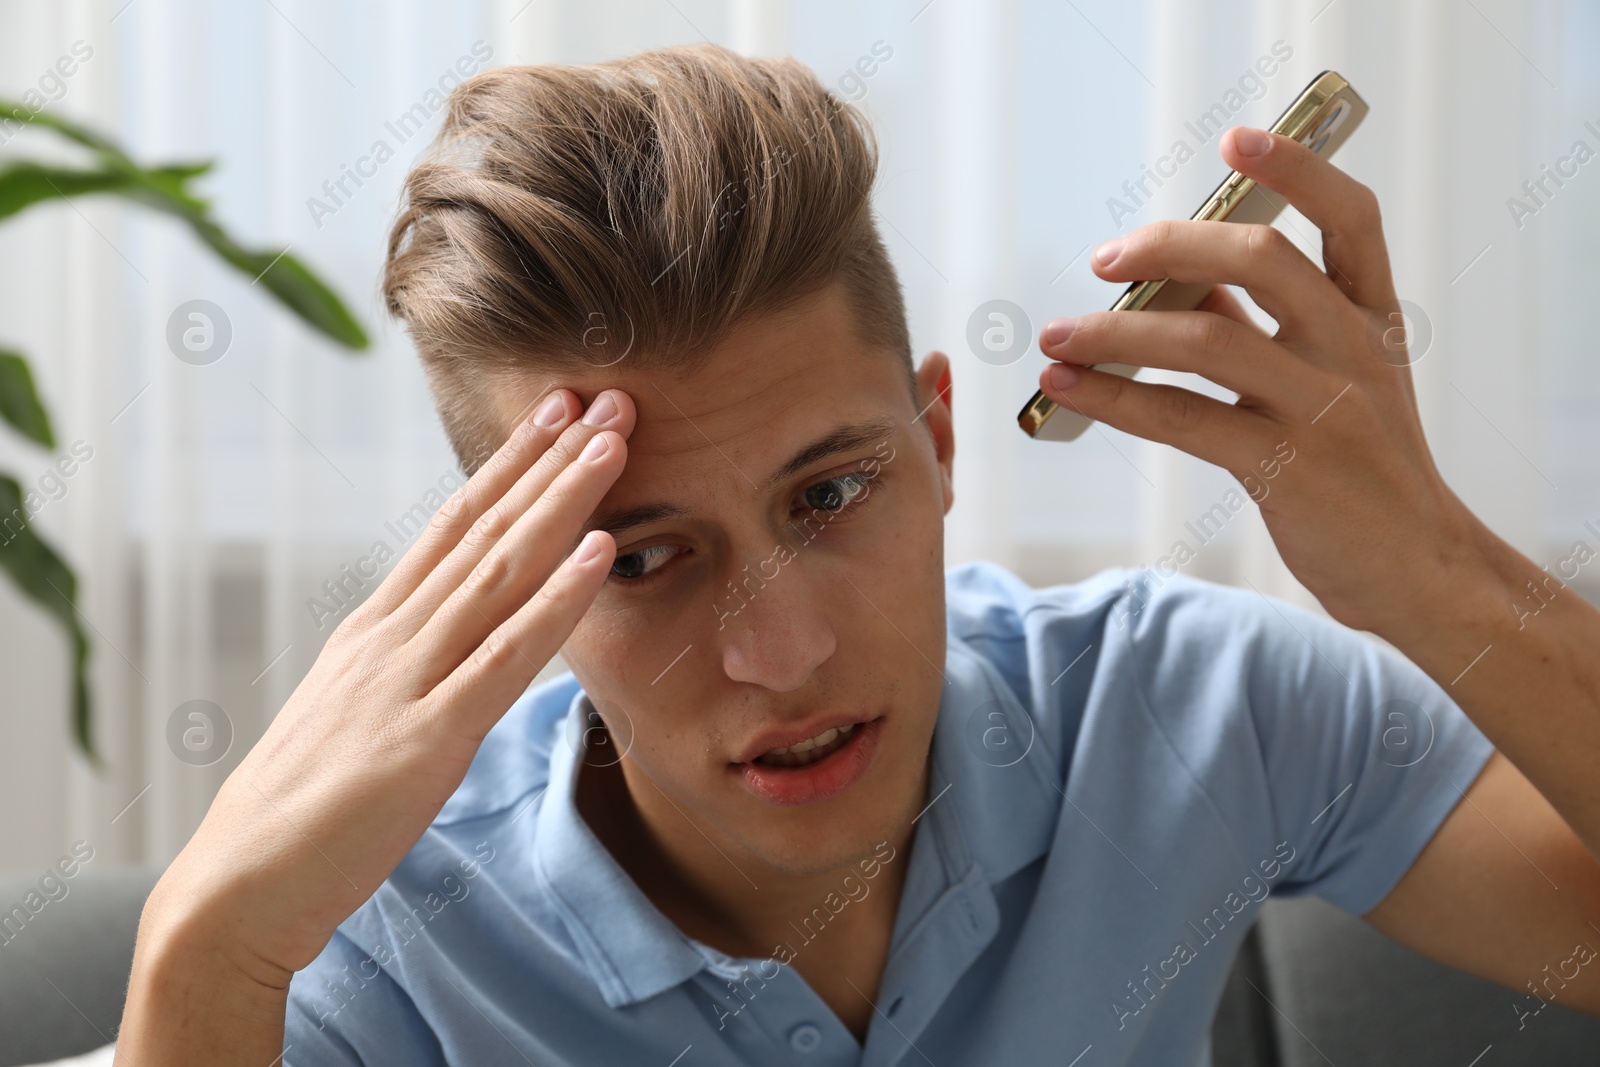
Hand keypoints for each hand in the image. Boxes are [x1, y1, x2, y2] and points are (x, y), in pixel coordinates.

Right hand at [139, 387, 629, 983]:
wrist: (236, 888)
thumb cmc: (301, 810)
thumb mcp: (357, 713)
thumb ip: (407, 669)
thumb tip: (456, 643)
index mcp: (374, 629)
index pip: (452, 527)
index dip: (509, 467)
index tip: (556, 415)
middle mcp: (390, 636)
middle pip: (483, 529)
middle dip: (549, 460)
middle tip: (606, 398)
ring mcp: (407, 681)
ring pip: (498, 572)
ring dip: (562, 503)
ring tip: (612, 444)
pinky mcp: (426, 739)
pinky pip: (503, 658)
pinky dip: (556, 601)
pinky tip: (600, 556)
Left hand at [1036, 125, 1484, 634]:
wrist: (1416, 567)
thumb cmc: (1359, 467)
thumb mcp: (1333, 380)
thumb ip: (1263, 325)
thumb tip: (1175, 277)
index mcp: (1373, 316)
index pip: (1351, 217)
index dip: (1298, 168)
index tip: (1239, 140)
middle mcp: (1355, 349)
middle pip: (1262, 259)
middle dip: (1169, 246)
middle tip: (1104, 260)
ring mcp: (1325, 408)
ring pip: (1205, 340)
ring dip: (1115, 333)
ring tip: (1057, 336)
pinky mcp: (1287, 469)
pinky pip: (1182, 418)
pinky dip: (1114, 398)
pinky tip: (1068, 387)